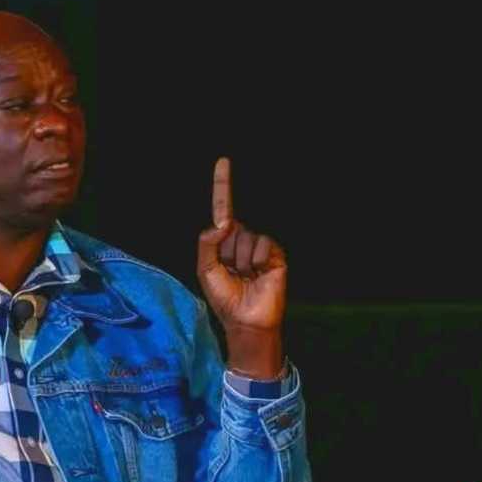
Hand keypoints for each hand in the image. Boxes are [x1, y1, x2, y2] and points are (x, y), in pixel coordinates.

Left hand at [196, 157, 287, 377]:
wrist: (246, 320)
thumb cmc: (224, 297)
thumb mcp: (205, 270)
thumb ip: (207, 243)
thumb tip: (222, 222)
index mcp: (224, 241)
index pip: (223, 209)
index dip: (222, 185)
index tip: (223, 161)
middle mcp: (242, 239)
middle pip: (232, 226)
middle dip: (227, 250)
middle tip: (232, 272)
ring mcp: (259, 246)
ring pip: (246, 237)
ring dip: (242, 260)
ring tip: (246, 276)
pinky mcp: (276, 254)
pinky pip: (263, 245)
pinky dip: (258, 261)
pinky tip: (260, 275)